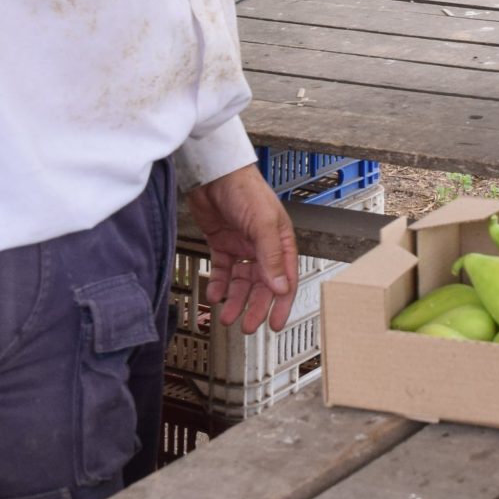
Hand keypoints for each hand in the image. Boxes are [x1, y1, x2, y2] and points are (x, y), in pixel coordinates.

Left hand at [186, 166, 297, 334]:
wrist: (212, 172)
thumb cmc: (244, 189)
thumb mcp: (262, 223)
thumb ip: (271, 256)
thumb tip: (280, 287)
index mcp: (280, 241)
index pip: (285, 279)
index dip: (282, 303)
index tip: (275, 324)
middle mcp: (263, 246)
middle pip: (262, 285)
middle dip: (256, 307)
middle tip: (247, 327)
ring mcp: (241, 245)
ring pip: (241, 282)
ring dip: (235, 300)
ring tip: (226, 316)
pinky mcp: (221, 243)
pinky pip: (221, 270)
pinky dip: (218, 284)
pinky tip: (213, 294)